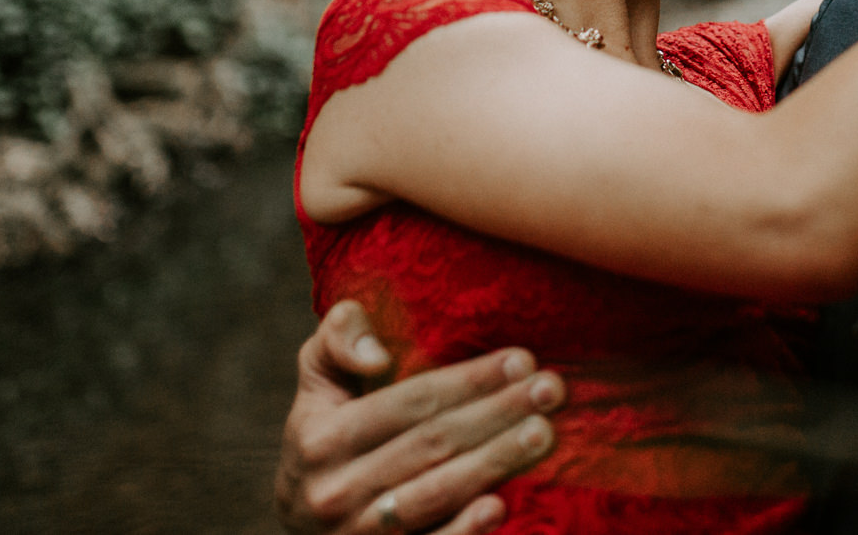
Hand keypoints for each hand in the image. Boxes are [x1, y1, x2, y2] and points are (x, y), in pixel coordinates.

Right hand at [275, 301, 563, 534]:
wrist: (306, 523)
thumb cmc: (326, 435)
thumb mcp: (319, 382)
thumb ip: (338, 342)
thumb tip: (378, 356)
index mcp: (321, 438)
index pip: (408, 403)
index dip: (468, 380)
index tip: (520, 360)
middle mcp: (336, 490)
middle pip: (432, 445)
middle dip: (497, 413)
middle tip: (551, 389)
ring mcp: (358, 533)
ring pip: (436, 494)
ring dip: (495, 462)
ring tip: (543, 432)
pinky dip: (463, 530)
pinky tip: (499, 506)